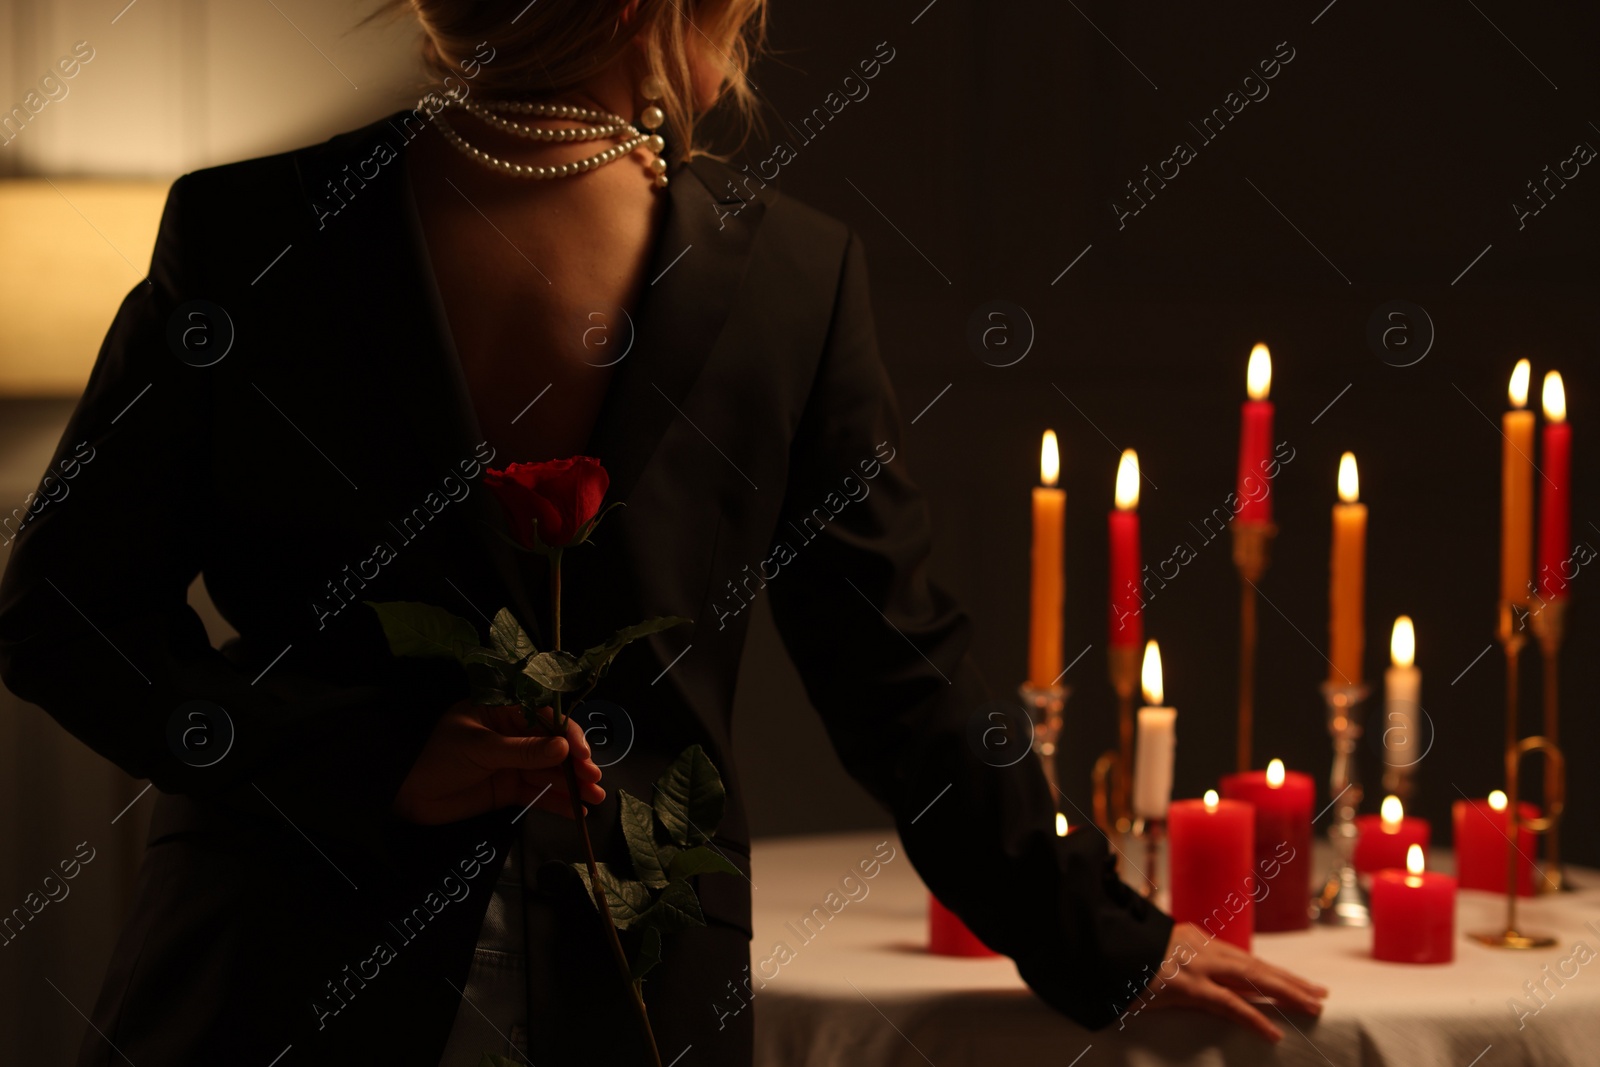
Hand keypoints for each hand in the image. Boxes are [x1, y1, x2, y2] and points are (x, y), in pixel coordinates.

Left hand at [393, 699, 604, 824]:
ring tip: (594, 799)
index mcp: (502, 712)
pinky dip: (555, 802)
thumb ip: (523, 751)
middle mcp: (511, 736)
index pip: (545, 719)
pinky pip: (536, 794)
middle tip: (594, 781)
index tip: (583, 755)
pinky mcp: (506, 789)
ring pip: (548, 773)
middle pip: (552, 747)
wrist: (404, 793)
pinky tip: (574, 810)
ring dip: (572, 785)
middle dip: (575, 764)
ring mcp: (510, 764)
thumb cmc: (436, 757)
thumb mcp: (480, 748)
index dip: (568, 735)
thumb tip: (564, 748)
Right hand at [1142, 922, 1326, 1041]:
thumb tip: (1185, 976)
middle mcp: (1203, 949)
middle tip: (1319, 994)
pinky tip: (1274, 1032)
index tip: (1294, 981)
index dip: (1271, 970)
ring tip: (1312, 1006)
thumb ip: (1175, 960)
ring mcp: (1198, 967)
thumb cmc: (1124, 953)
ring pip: (1253, 979)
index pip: (1243, 958)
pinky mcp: (1189, 988)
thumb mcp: (1154, 952)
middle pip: (1256, 966)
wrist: (1102, 946)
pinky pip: (1229, 1005)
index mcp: (1196, 941)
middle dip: (1290, 980)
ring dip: (1285, 993)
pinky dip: (1254, 1018)